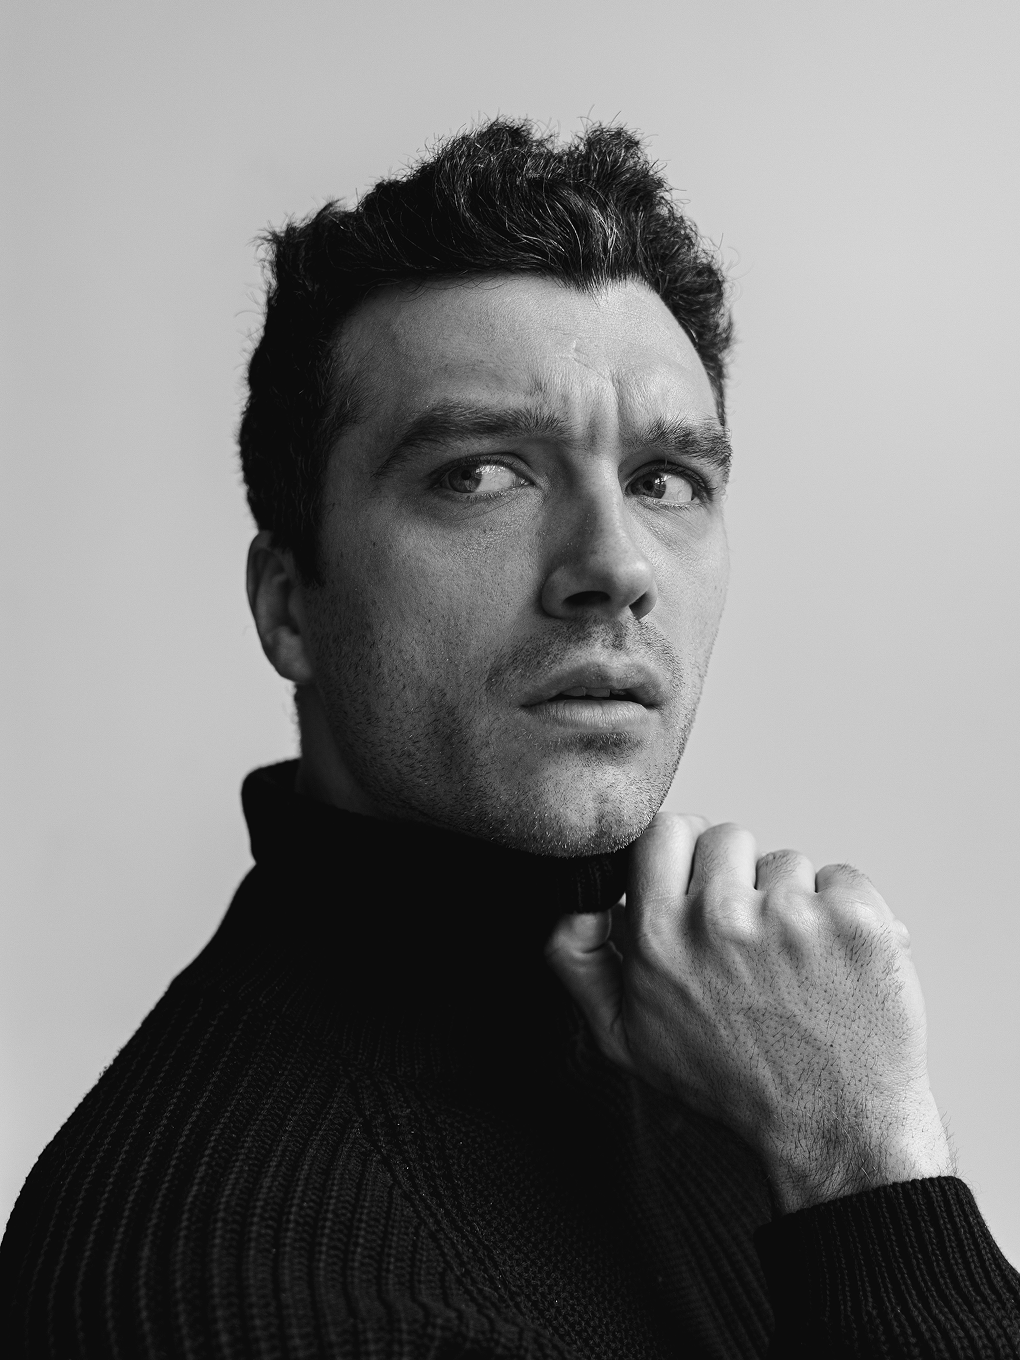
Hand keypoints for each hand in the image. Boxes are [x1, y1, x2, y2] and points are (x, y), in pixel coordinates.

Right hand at [546, 813, 954, 1212]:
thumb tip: (575, 894)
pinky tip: (836, 965)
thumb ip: (577, 958)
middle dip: (737, 878)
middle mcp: (721, 919)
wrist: (832, 1132)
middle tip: (748, 942)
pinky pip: (845, 879)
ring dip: (793, 902)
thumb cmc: (729, 1084)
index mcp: (658, 937)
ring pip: (788, 862)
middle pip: (727, 837)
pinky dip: (846, 915)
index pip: (662, 830)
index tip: (697, 884)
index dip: (681, 852)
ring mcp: (794, 918)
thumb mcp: (622, 1036)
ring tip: (794, 968)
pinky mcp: (857, 922)